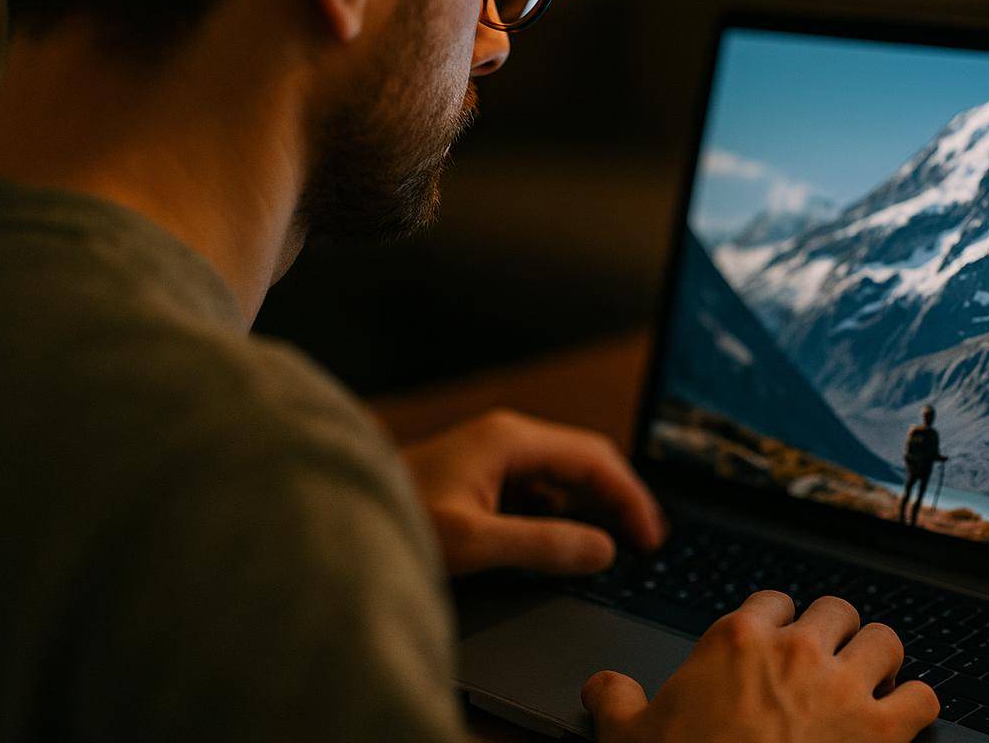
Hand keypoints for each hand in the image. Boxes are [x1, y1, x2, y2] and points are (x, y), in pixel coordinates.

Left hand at [400, 409, 665, 576]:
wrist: (337, 518)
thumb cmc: (397, 519)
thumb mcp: (476, 540)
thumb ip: (544, 544)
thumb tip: (603, 550)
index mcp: (511, 439)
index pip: (595, 458)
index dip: (631, 497)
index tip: (651, 538)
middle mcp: (506, 438)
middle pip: (585, 462)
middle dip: (619, 499)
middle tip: (646, 543)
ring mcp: (492, 455)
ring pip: (562, 477)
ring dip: (592, 508)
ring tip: (616, 545)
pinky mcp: (480, 477)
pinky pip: (538, 490)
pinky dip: (563, 514)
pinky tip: (567, 543)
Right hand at [581, 591, 938, 742]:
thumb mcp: (629, 737)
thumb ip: (615, 700)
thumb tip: (602, 685)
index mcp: (737, 639)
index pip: (774, 601)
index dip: (778, 623)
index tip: (778, 642)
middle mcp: (795, 650)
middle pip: (836, 610)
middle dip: (835, 634)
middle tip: (828, 662)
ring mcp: (842, 687)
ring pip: (884, 640)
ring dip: (880, 660)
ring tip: (873, 680)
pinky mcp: (881, 731)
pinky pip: (923, 696)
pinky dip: (918, 704)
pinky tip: (904, 715)